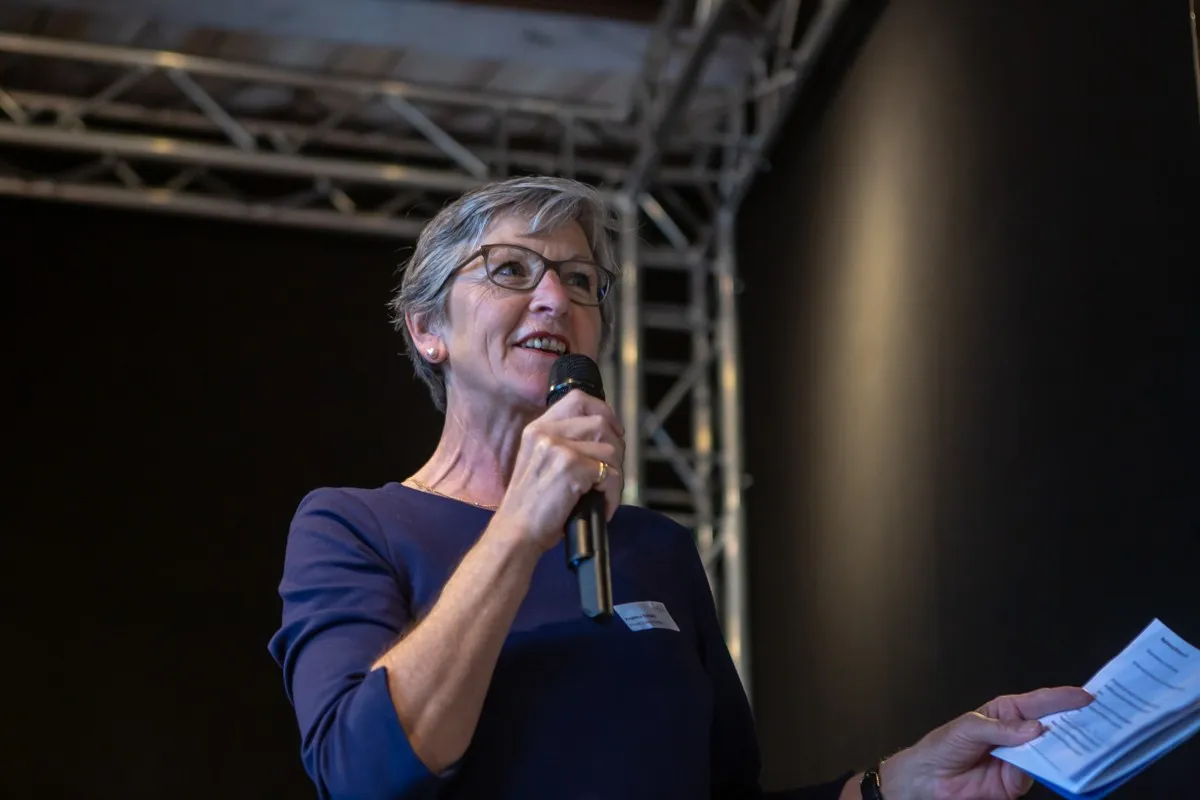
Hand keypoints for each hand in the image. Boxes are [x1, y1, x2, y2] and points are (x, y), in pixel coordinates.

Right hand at [493, 388, 624, 551]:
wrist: (515, 533)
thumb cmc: (531, 506)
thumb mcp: (538, 462)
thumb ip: (563, 444)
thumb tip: (604, 435)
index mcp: (537, 428)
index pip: (579, 399)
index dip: (604, 411)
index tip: (614, 432)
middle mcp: (546, 433)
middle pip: (601, 423)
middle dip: (617, 449)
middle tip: (611, 472)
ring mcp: (558, 448)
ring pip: (611, 450)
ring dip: (615, 475)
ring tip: (603, 495)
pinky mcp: (571, 468)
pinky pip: (611, 474)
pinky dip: (613, 495)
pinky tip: (602, 507)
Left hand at [880, 686, 1093, 799]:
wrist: (929, 779)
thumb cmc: (944, 745)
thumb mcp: (970, 727)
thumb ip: (1003, 729)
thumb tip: (1036, 729)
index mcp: (1006, 712)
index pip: (1039, 703)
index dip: (1063, 699)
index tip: (1087, 697)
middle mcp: (1018, 734)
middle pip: (1051, 728)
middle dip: (1073, 724)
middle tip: (1098, 722)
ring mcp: (1021, 759)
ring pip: (1050, 753)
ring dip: (1065, 749)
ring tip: (1085, 744)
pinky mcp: (1018, 782)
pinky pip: (1039, 775)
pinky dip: (1049, 771)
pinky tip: (1058, 767)